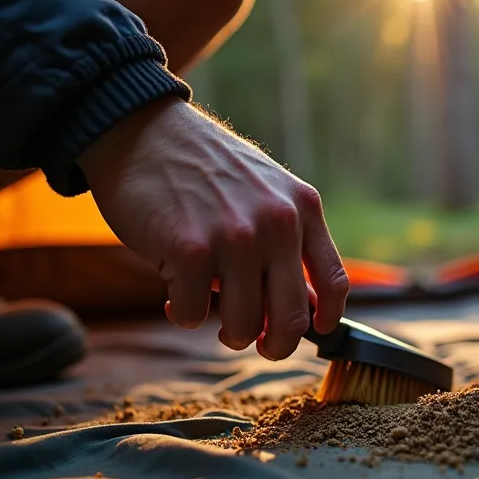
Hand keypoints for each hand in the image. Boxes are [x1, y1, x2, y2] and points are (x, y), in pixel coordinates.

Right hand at [76, 97, 348, 358]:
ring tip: (207, 306)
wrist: (143, 132)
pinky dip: (180, 312)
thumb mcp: (266, 191)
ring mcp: (234, 237)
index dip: (327, 320)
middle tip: (255, 341)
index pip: (335, 283)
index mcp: (302, 208)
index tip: (314, 332)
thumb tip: (306, 309)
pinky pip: (192, 315)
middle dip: (274, 346)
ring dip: (225, 331)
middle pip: (292, 320)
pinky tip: (172, 291)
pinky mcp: (189, 250)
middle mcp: (276, 223)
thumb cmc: (203, 170)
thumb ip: (289, 241)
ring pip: (243, 327)